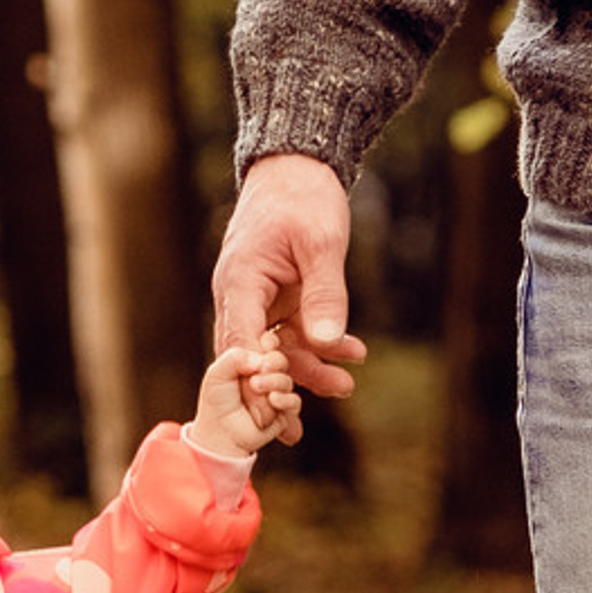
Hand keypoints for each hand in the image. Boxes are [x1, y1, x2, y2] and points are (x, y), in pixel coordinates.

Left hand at [193, 338, 299, 455]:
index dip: (269, 342)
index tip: (265, 343)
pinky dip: (285, 399)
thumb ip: (235, 357)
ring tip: (256, 387)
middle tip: (260, 369)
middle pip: (280, 361)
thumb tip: (261, 358)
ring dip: (274, 381)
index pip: (267, 346)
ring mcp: (276, 393)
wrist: (220, 433)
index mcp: (250, 364)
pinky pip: (293, 402)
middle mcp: (265, 377)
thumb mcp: (217, 374)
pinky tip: (273, 399)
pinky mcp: (284, 412)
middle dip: (273, 362)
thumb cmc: (217, 403)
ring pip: (286, 381)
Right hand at [211, 153, 365, 401]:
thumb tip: (325, 343)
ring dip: (308, 368)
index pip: (240, 343)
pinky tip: (351, 355)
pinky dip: (318, 345)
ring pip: (278, 347)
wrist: (299, 166)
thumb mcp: (321, 244)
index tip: (280, 407)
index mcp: (240, 282)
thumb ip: (325, 294)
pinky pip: (293, 330)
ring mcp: (259, 298)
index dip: (257, 378)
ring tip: (345, 386)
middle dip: (278, 388)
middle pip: (254, 355)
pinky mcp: (279, 296)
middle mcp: (241, 295)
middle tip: (298, 426)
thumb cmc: (303, 196)